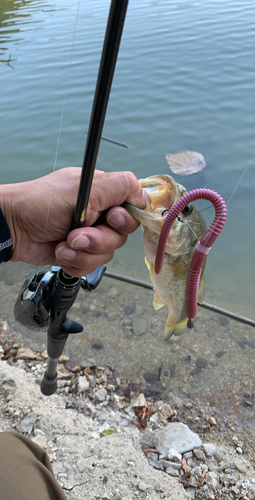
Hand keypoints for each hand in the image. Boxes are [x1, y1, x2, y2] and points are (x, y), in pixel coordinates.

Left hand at [0, 168, 148, 276]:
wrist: (13, 228)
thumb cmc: (41, 203)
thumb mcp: (84, 188)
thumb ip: (119, 186)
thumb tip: (144, 194)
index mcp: (103, 193)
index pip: (134, 206)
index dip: (126, 218)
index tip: (110, 219)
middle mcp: (99, 214)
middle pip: (122, 235)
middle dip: (99, 239)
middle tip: (77, 234)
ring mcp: (89, 235)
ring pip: (107, 253)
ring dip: (83, 252)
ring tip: (63, 244)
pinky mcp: (79, 254)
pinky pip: (92, 266)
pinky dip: (76, 262)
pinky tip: (61, 253)